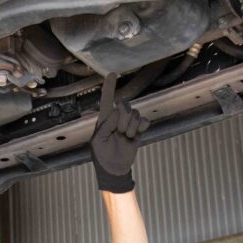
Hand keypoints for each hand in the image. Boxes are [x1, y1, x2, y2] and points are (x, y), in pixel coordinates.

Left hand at [91, 73, 149, 192]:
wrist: (114, 169)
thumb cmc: (102, 155)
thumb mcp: (98, 141)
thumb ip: (107, 125)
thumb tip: (118, 111)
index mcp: (104, 119)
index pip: (107, 100)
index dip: (109, 87)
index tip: (112, 74)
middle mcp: (117, 119)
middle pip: (125, 106)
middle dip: (123, 119)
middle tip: (120, 132)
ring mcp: (129, 124)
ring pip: (135, 114)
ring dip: (131, 126)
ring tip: (126, 137)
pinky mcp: (138, 130)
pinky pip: (144, 120)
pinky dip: (141, 126)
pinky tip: (136, 134)